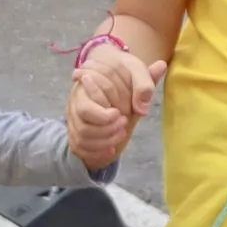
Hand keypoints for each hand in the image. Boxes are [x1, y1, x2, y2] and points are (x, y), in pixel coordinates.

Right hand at [67, 42, 156, 170]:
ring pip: (81, 132)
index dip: (107, 111)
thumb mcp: (137, 75)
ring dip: (104, 138)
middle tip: (124, 122)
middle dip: (105, 124)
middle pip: (83, 113)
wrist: (113, 89)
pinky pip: (80, 146)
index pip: (92, 96)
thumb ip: (145, 80)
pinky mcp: (75, 133)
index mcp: (88, 79)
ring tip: (122, 134)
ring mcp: (74, 116)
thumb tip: (153, 84)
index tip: (121, 113)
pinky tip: (112, 150)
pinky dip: (97, 151)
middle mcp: (77, 97)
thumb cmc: (125, 81)